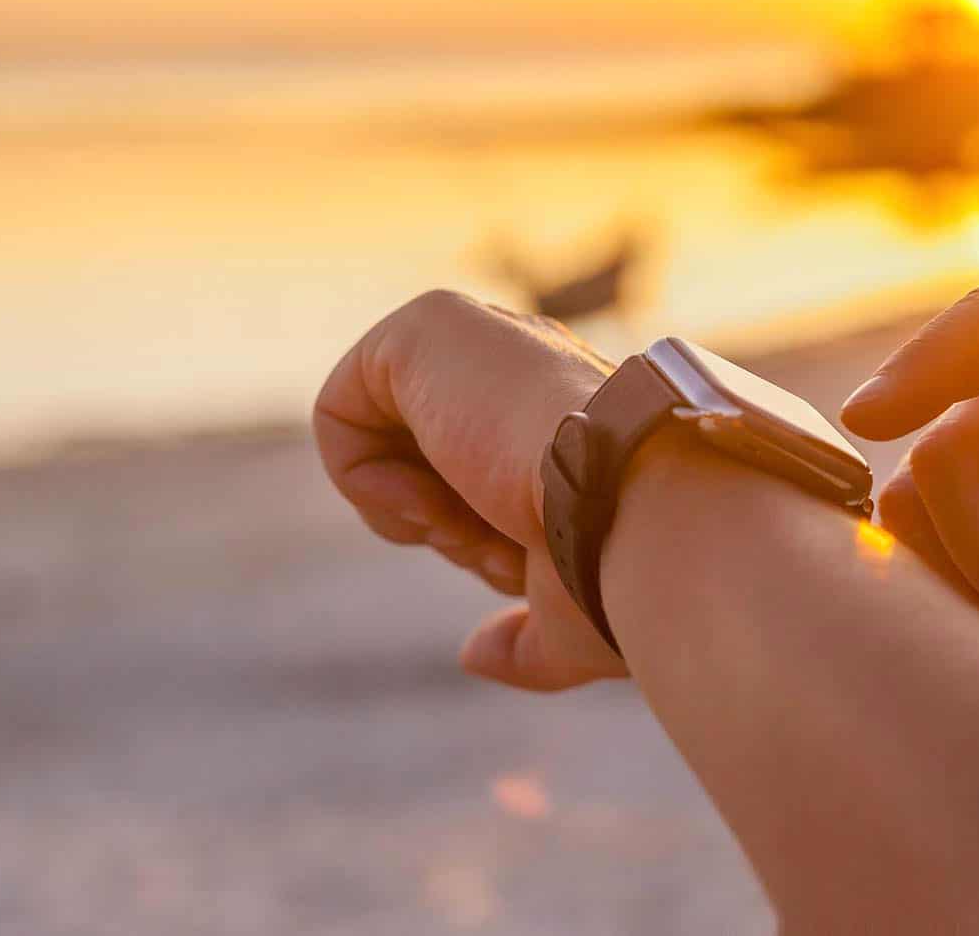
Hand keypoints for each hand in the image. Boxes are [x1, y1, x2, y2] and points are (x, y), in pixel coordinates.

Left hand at [313, 290, 623, 689]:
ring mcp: (482, 341)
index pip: (472, 484)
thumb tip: (478, 654)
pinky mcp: (429, 325)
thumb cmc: (621, 571)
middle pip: (424, 463)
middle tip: (495, 544)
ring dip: (411, 510)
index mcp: (566, 418)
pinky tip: (429, 495)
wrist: (639, 514)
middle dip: (444, 525)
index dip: (474, 542)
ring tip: (473, 520)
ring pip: (384, 442)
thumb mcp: (571, 621)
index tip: (517, 562)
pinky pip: (339, 410)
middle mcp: (525, 370)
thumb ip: (526, 640)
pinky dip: (362, 480)